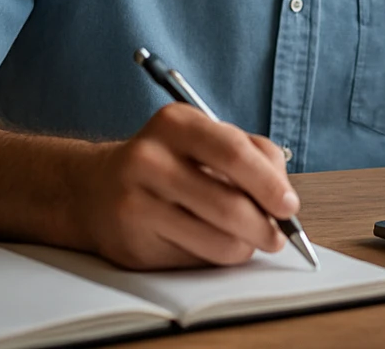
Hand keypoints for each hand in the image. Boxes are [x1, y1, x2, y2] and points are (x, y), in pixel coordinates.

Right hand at [80, 103, 298, 268]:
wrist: (94, 189)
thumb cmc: (167, 162)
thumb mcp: (205, 138)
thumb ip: (252, 154)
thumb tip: (284, 198)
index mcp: (176, 123)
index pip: (234, 153)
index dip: (269, 184)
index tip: (289, 206)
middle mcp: (150, 159)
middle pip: (229, 204)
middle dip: (265, 227)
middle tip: (278, 235)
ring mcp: (137, 203)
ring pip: (217, 241)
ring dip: (244, 247)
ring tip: (246, 240)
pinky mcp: (133, 244)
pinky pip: (195, 261)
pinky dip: (214, 257)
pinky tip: (208, 243)